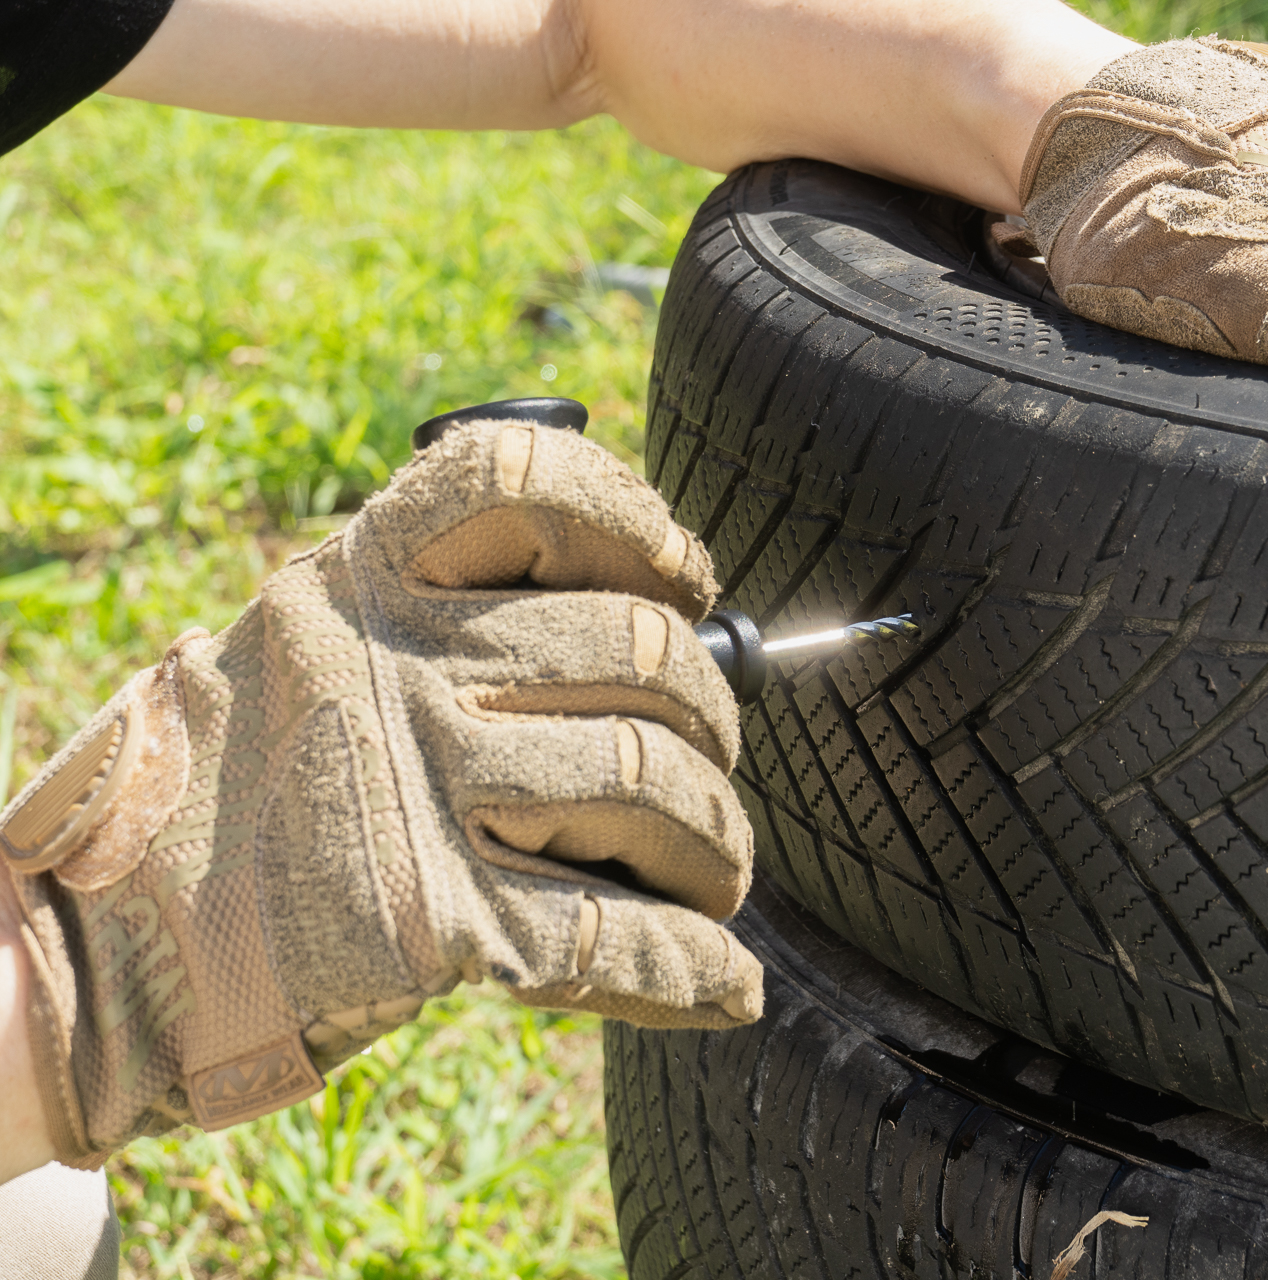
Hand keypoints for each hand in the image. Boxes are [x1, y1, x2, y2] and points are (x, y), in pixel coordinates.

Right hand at [1, 415, 758, 1164]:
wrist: (95, 947)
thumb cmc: (227, 797)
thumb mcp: (302, 651)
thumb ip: (430, 618)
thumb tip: (639, 628)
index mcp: (362, 581)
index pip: (526, 482)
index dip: (636, 519)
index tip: (683, 575)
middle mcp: (395, 664)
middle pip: (635, 651)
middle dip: (712, 715)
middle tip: (713, 762)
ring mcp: (414, 787)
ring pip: (646, 782)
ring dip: (716, 838)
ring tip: (717, 870)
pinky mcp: (426, 920)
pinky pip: (611, 932)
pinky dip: (690, 964)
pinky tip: (726, 986)